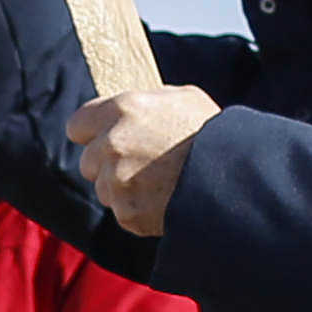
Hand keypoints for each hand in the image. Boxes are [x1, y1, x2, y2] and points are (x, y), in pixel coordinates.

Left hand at [74, 84, 219, 236]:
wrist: (234, 179)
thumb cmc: (213, 134)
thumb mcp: (183, 99)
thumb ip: (146, 102)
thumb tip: (128, 107)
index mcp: (123, 109)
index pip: (77, 125)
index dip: (90, 133)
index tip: (100, 138)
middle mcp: (113, 144)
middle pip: (88, 161)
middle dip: (108, 164)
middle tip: (141, 164)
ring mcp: (117, 181)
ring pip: (105, 189)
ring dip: (123, 189)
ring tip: (159, 183)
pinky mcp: (127, 212)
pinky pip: (123, 212)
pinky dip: (139, 210)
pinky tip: (165, 200)